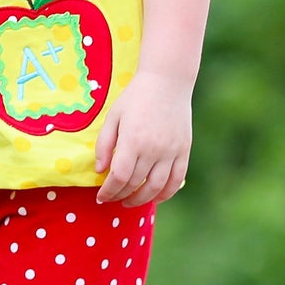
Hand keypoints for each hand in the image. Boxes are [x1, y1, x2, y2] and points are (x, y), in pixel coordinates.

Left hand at [94, 70, 192, 206]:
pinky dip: (166, 193)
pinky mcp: (184, 151)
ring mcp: (171, 151)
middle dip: (120, 195)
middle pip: (135, 184)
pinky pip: (176, 180)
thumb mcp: (113, 116)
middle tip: (112, 198)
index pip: (119, 177)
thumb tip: (100, 171)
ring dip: (141, 199)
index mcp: (132, 140)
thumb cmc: (135, 97)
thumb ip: (104, 144)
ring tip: (130, 202)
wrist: (167, 82)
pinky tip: (155, 198)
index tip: (101, 196)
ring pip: (156, 187)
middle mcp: (153, 149)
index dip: (108, 191)